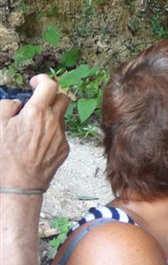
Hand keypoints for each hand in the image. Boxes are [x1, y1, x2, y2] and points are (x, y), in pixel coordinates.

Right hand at [0, 74, 69, 190]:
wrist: (19, 184)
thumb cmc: (4, 156)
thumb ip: (6, 107)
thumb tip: (17, 103)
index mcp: (36, 113)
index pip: (50, 85)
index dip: (42, 79)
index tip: (34, 82)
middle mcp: (53, 122)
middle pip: (63, 98)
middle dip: (51, 96)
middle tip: (38, 102)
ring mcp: (61, 136)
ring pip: (61, 118)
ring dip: (50, 116)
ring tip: (31, 127)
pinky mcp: (64, 149)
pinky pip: (60, 134)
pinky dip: (50, 133)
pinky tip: (35, 144)